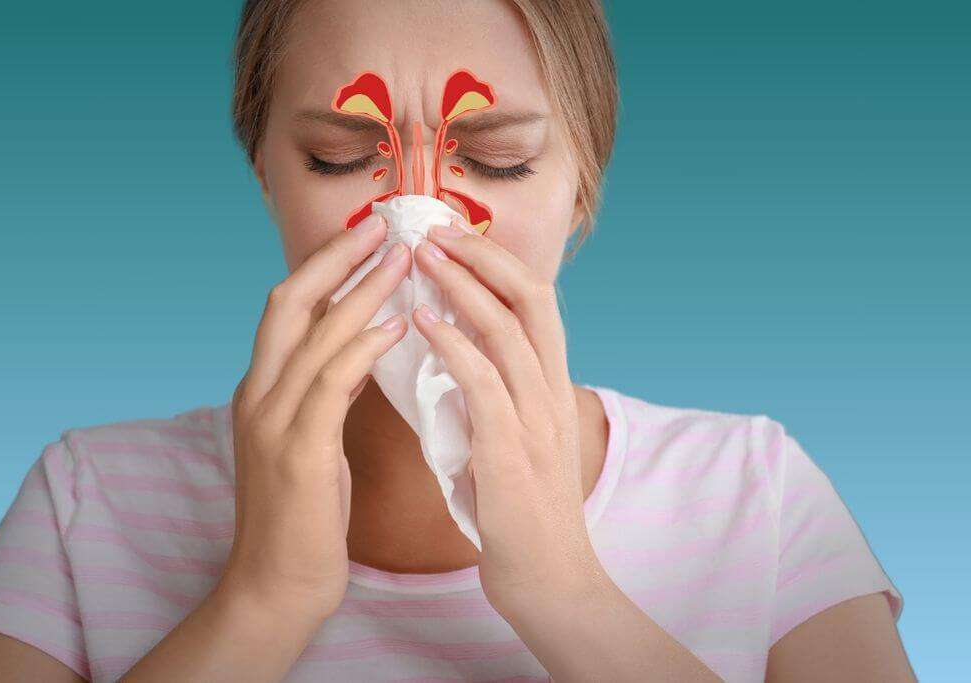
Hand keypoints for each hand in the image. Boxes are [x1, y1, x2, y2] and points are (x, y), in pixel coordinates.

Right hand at [219, 214, 409, 620]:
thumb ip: (326, 394)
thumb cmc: (304, 519)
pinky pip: (331, 384)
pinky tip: (397, 327)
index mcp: (260, 390)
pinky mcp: (297, 453)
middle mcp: (257, 395)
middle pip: (289, 301)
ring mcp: (272, 422)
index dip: (325, 265)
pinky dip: (362, 348)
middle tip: (384, 225)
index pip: (287, 307)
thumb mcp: (312, 442)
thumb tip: (361, 347)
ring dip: (361, 292)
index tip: (368, 233)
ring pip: (313, 335)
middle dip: (336, 258)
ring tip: (405, 260)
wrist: (277, 586)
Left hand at [411, 217, 611, 619]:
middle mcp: (550, 391)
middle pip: (530, 296)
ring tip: (420, 258)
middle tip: (432, 228)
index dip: (493, 260)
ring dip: (462, 286)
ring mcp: (536, 419)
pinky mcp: (513, 452)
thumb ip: (491, 394)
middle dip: (481, 255)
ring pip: (508, 329)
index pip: (533, 300)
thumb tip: (451, 353)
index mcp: (549, 385)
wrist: (548, 581)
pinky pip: (485, 384)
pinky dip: (454, 346)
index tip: (450, 234)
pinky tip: (422, 324)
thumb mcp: (511, 437)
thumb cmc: (519, 513)